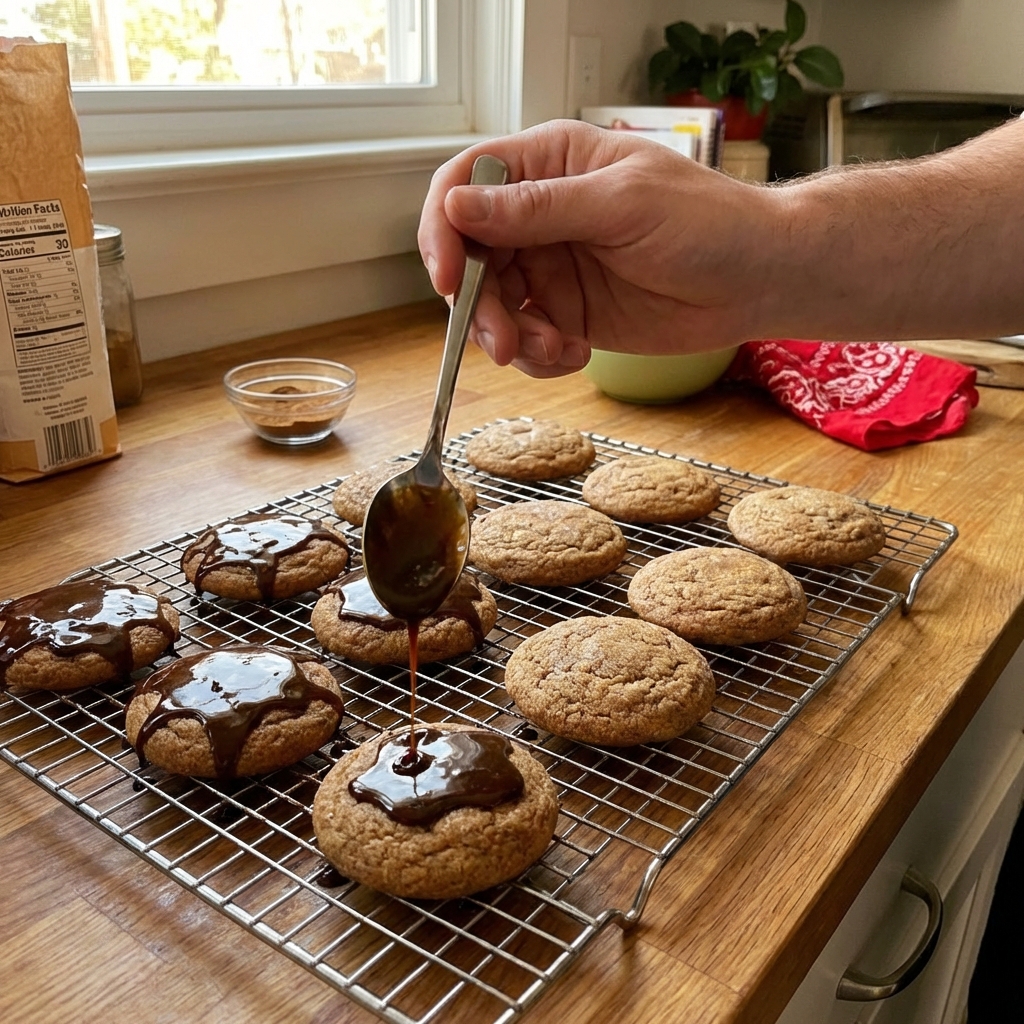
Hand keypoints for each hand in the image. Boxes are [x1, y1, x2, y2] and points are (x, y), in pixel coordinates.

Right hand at [418, 119, 782, 377]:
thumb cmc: (706, 222)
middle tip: (505, 341)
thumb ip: (538, 209)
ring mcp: (551, 269)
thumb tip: (458, 206)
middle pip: (469, 257)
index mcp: (549, 165)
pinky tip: (577, 355)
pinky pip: (526, 342)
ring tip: (554, 350)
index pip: (464, 184)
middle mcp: (540, 216)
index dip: (443, 229)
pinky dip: (539, 358)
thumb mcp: (620, 205)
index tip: (447, 278)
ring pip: (492, 307)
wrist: (757, 281)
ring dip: (508, 337)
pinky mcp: (567, 315)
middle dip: (478, 305)